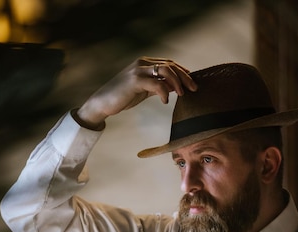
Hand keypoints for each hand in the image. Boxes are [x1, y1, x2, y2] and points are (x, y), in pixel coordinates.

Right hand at [76, 57, 196, 129]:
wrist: (103, 102)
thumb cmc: (123, 97)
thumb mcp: (144, 90)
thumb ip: (158, 85)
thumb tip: (176, 87)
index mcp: (145, 63)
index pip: (169, 63)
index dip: (183, 72)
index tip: (192, 82)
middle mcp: (142, 63)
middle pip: (170, 65)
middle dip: (185, 77)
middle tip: (194, 89)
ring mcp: (138, 70)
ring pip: (165, 70)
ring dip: (177, 82)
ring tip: (181, 94)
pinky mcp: (135, 80)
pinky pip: (156, 83)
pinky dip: (164, 92)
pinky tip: (165, 101)